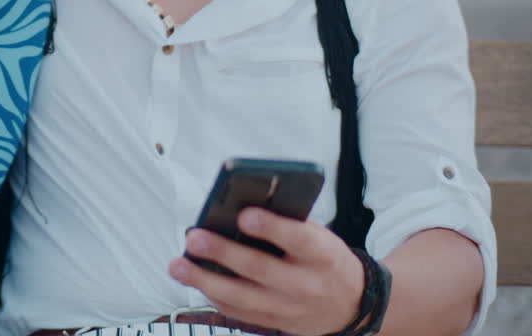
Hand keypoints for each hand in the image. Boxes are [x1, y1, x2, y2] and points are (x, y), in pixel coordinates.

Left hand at [169, 207, 362, 335]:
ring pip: (242, 297)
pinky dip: (214, 296)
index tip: (243, 215)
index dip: (271, 227)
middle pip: (259, 269)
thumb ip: (287, 223)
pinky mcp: (277, 324)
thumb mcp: (320, 235)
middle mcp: (307, 284)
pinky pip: (239, 312)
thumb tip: (240, 207)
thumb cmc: (326, 258)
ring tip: (178, 265)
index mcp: (323, 254)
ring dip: (204, 281)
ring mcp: (291, 309)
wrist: (352, 303)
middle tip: (193, 238)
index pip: (297, 239)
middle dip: (222, 253)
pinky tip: (195, 281)